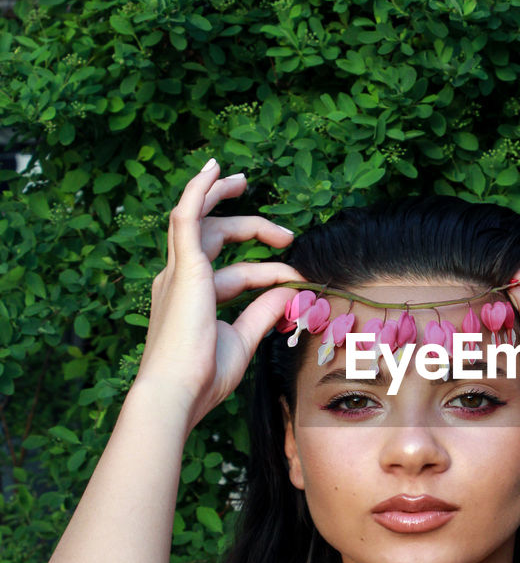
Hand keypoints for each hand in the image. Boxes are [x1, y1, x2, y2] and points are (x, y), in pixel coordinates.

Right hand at [136, 160, 302, 428]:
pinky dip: (198, 190)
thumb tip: (288, 293)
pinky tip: (213, 169)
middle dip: (252, 229)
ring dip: (220, 196)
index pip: (234, 274)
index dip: (269, 273)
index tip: (299, 280)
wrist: (176, 393)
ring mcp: (178, 271)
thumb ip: (262, 313)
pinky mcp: (183, 268)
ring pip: (200, 219)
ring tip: (244, 180)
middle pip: (216, 239)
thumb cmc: (202, 377)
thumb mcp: (240, 340)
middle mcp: (179, 280)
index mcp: (190, 300)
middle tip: (287, 236)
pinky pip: (186, 216)